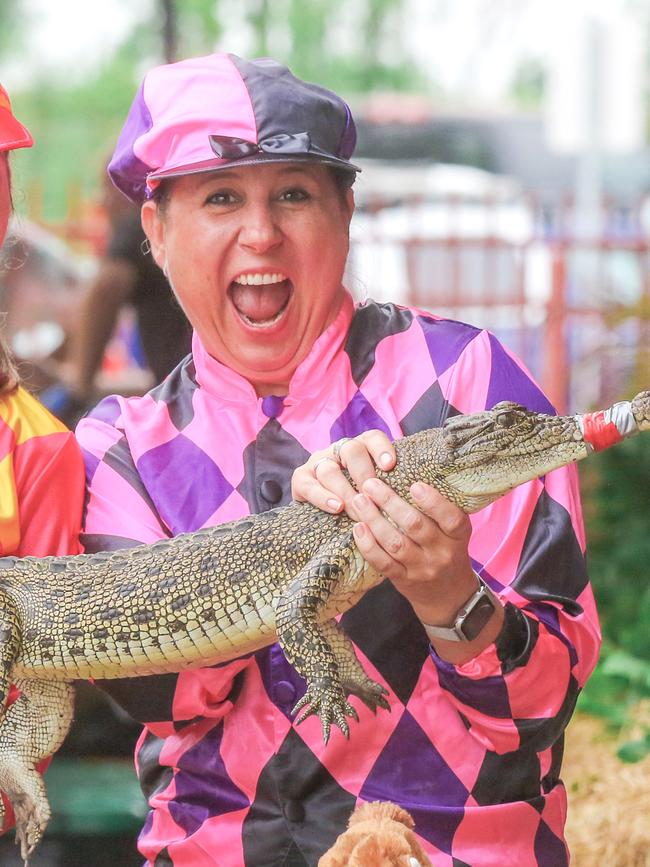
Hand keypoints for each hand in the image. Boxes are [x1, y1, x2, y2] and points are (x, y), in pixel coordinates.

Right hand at [291, 431, 395, 516]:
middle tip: (374, 498)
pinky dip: (323, 497)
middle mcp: (338, 451)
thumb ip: (388, 487)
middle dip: (364, 475)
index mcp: (360, 448)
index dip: (382, 449)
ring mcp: (318, 463)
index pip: (372, 438)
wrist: (320, 514)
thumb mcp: (375, 491)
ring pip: (330, 469)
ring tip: (357, 510)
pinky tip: (336, 508)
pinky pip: (309, 485)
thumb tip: (414, 494)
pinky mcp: (301, 479)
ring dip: (345, 491)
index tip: (390, 466)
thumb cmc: (358, 501)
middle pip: (351, 450)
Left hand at [351, 477, 474, 620]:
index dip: (434, 502)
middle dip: (390, 502)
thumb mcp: (454, 533)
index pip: (452, 518)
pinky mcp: (403, 581)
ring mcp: (422, 569)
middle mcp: (442, 553)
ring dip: (374, 519)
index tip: (414, 485)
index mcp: (458, 537)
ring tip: (359, 500)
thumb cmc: (448, 552)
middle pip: (415, 526)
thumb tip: (414, 471)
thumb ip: (440, 511)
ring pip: (395, 542)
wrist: (449, 598)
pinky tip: (358, 528)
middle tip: (370, 483)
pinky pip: (383, 563)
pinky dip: (368, 545)